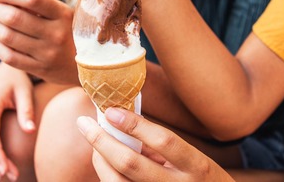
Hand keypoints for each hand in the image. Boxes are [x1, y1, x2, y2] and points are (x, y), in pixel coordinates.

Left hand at [0, 0, 78, 84]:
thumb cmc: (74, 32)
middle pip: (14, 18)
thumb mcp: (68, 14)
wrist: (93, 65)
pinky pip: (9, 57)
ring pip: (8, 37)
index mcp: (63, 14)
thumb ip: (43, 4)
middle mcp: (56, 34)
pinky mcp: (40, 70)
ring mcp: (47, 54)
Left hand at [77, 108, 233, 181]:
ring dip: (99, 160)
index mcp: (196, 167)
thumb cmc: (199, 181)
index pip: (164, 140)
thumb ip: (159, 146)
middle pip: (131, 164)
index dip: (135, 124)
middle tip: (84, 122)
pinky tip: (104, 162)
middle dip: (102, 141)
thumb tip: (120, 122)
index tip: (111, 110)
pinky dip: (107, 175)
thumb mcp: (192, 160)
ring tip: (94, 142)